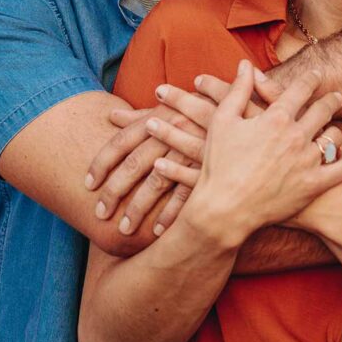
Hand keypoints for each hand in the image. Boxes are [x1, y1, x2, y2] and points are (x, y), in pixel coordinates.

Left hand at [84, 102, 204, 234]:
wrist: (253, 112)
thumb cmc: (207, 112)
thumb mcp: (176, 109)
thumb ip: (142, 115)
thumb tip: (111, 115)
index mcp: (161, 116)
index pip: (121, 141)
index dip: (100, 163)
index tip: (87, 184)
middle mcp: (174, 132)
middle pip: (134, 165)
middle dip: (114, 191)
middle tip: (99, 214)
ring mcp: (192, 153)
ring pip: (157, 184)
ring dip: (138, 209)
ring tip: (123, 230)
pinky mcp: (212, 171)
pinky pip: (186, 196)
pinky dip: (170, 215)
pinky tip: (156, 232)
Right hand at [174, 61, 341, 247]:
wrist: (225, 208)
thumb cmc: (220, 164)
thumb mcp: (222, 121)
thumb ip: (237, 90)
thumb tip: (245, 64)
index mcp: (276, 117)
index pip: (302, 89)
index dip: (311, 78)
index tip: (316, 74)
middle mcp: (296, 136)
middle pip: (324, 109)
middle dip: (332, 100)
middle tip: (337, 97)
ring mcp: (307, 161)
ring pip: (333, 137)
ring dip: (335, 130)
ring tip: (335, 128)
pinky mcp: (314, 185)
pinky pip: (341, 168)